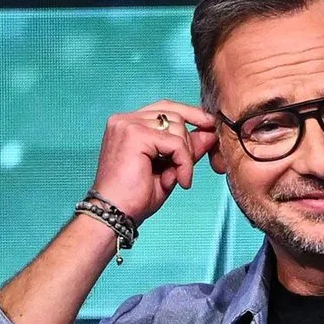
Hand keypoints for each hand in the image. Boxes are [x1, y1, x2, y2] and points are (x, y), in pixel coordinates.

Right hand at [90, 100, 217, 224]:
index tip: (210, 125)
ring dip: (186, 155)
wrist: (113, 214)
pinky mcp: (135, 135)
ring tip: (180, 178)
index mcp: (127, 124)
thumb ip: (186, 148)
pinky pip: (175, 143)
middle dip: (189, 141)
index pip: (164, 108)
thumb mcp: (168, 169)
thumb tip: (211, 132)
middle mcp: (124, 120)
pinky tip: (180, 181)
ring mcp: (128, 125)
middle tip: (187, 170)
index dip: (190, 114)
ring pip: (177, 126)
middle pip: (173, 114)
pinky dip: (184, 162)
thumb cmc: (134, 198)